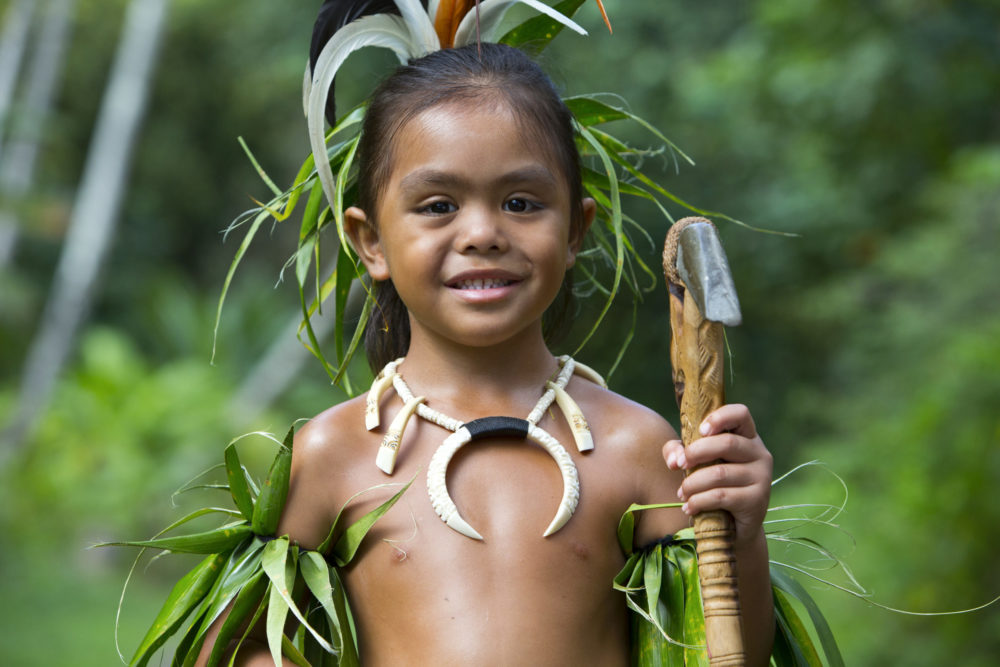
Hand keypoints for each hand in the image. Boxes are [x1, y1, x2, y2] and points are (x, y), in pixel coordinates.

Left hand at [662, 404, 772, 546]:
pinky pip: (721, 496)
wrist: (734, 527)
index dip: (720, 417)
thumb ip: (680, 452)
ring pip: (720, 473)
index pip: (741, 414)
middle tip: (680, 465)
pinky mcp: (757, 500)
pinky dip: (699, 501)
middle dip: (696, 453)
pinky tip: (689, 507)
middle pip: (727, 443)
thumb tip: (673, 460)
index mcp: (747, 437)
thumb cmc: (713, 486)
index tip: (700, 430)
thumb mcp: (696, 463)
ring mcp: (762, 477)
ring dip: (693, 484)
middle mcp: (760, 454)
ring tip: (682, 493)